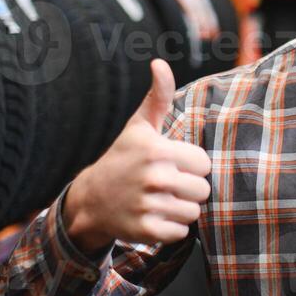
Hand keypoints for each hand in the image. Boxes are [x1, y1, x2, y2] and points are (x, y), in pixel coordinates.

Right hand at [62, 59, 211, 254]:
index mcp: (157, 151)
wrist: (91, 199)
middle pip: (202, 190)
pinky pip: (180, 233)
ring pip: (193, 213)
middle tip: (166, 185)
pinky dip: (170, 229)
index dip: (191, 166)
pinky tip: (153, 217)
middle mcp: (153, 178)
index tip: (172, 165)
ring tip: (159, 201)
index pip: (204, 164)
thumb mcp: (139, 127)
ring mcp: (148, 206)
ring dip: (180, 210)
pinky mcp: (145, 231)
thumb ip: (157, 97)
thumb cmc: (123, 158)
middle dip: (188, 189)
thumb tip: (159, 62)